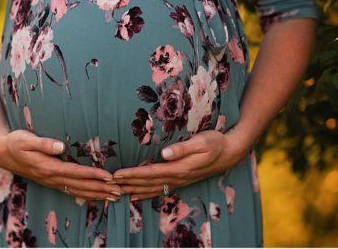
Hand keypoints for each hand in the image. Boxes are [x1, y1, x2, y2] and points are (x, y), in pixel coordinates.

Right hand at [0, 129, 121, 201]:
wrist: (2, 152)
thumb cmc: (15, 141)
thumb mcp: (26, 139)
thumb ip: (43, 143)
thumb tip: (61, 146)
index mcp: (48, 167)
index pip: (75, 172)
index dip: (93, 175)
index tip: (109, 176)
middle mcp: (51, 177)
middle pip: (80, 186)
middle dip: (101, 189)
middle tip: (119, 191)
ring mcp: (51, 181)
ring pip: (77, 191)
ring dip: (96, 194)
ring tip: (114, 197)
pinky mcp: (51, 181)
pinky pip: (71, 190)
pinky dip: (86, 194)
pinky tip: (96, 196)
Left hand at [112, 129, 248, 200]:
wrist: (230, 152)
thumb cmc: (215, 142)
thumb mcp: (202, 141)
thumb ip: (183, 148)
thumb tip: (164, 153)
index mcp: (180, 168)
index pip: (150, 173)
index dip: (132, 174)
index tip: (116, 174)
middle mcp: (178, 177)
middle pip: (147, 183)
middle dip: (127, 184)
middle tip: (107, 185)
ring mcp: (179, 181)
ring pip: (152, 189)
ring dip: (133, 190)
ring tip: (115, 192)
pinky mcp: (180, 180)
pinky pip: (159, 190)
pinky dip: (145, 193)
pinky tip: (135, 195)